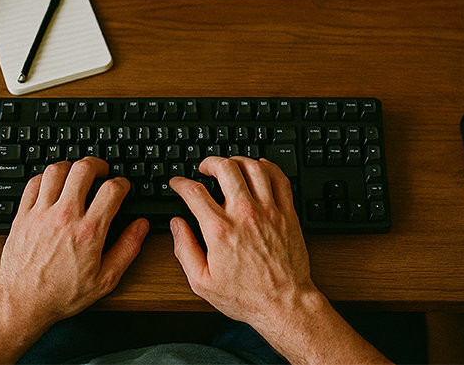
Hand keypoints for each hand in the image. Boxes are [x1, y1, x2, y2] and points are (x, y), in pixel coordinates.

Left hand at [0, 156, 148, 325]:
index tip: (121, 187)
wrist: (24, 303)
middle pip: (83, 170)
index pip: (111, 189)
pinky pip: (33, 183)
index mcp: (88, 232)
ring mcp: (41, 214)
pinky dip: (45, 178)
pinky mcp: (22, 216)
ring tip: (76, 175)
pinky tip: (52, 185)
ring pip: (56, 170)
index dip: (122, 183)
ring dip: (70, 167)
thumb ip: (127, 249)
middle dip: (97, 165)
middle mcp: (64, 217)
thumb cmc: (62, 295)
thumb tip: (140, 227)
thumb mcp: (105, 280)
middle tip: (101, 171)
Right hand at [170, 156, 389, 364]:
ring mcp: (268, 212)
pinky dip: (268, 167)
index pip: (194, 191)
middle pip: (225, 168)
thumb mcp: (202, 282)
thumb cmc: (246, 296)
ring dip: (238, 160)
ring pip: (254, 168)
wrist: (283, 304)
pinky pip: (280, 179)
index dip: (181, 182)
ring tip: (230, 165)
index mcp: (220, 230)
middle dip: (210, 162)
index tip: (178, 183)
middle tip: (204, 167)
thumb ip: (184, 249)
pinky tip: (259, 168)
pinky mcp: (287, 215)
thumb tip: (176, 225)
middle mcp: (244, 215)